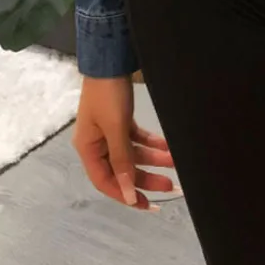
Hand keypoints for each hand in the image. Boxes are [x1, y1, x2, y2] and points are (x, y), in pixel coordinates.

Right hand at [72, 74, 175, 209]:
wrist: (110, 60)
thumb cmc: (108, 95)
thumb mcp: (116, 129)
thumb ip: (122, 161)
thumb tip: (127, 192)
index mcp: (88, 149)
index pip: (106, 182)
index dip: (126, 195)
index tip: (147, 204)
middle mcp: (97, 143)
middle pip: (123, 169)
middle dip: (146, 178)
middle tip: (170, 186)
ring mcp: (109, 131)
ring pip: (133, 153)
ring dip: (153, 159)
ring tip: (175, 162)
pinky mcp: (120, 119)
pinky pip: (136, 139)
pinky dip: (151, 143)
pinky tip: (168, 147)